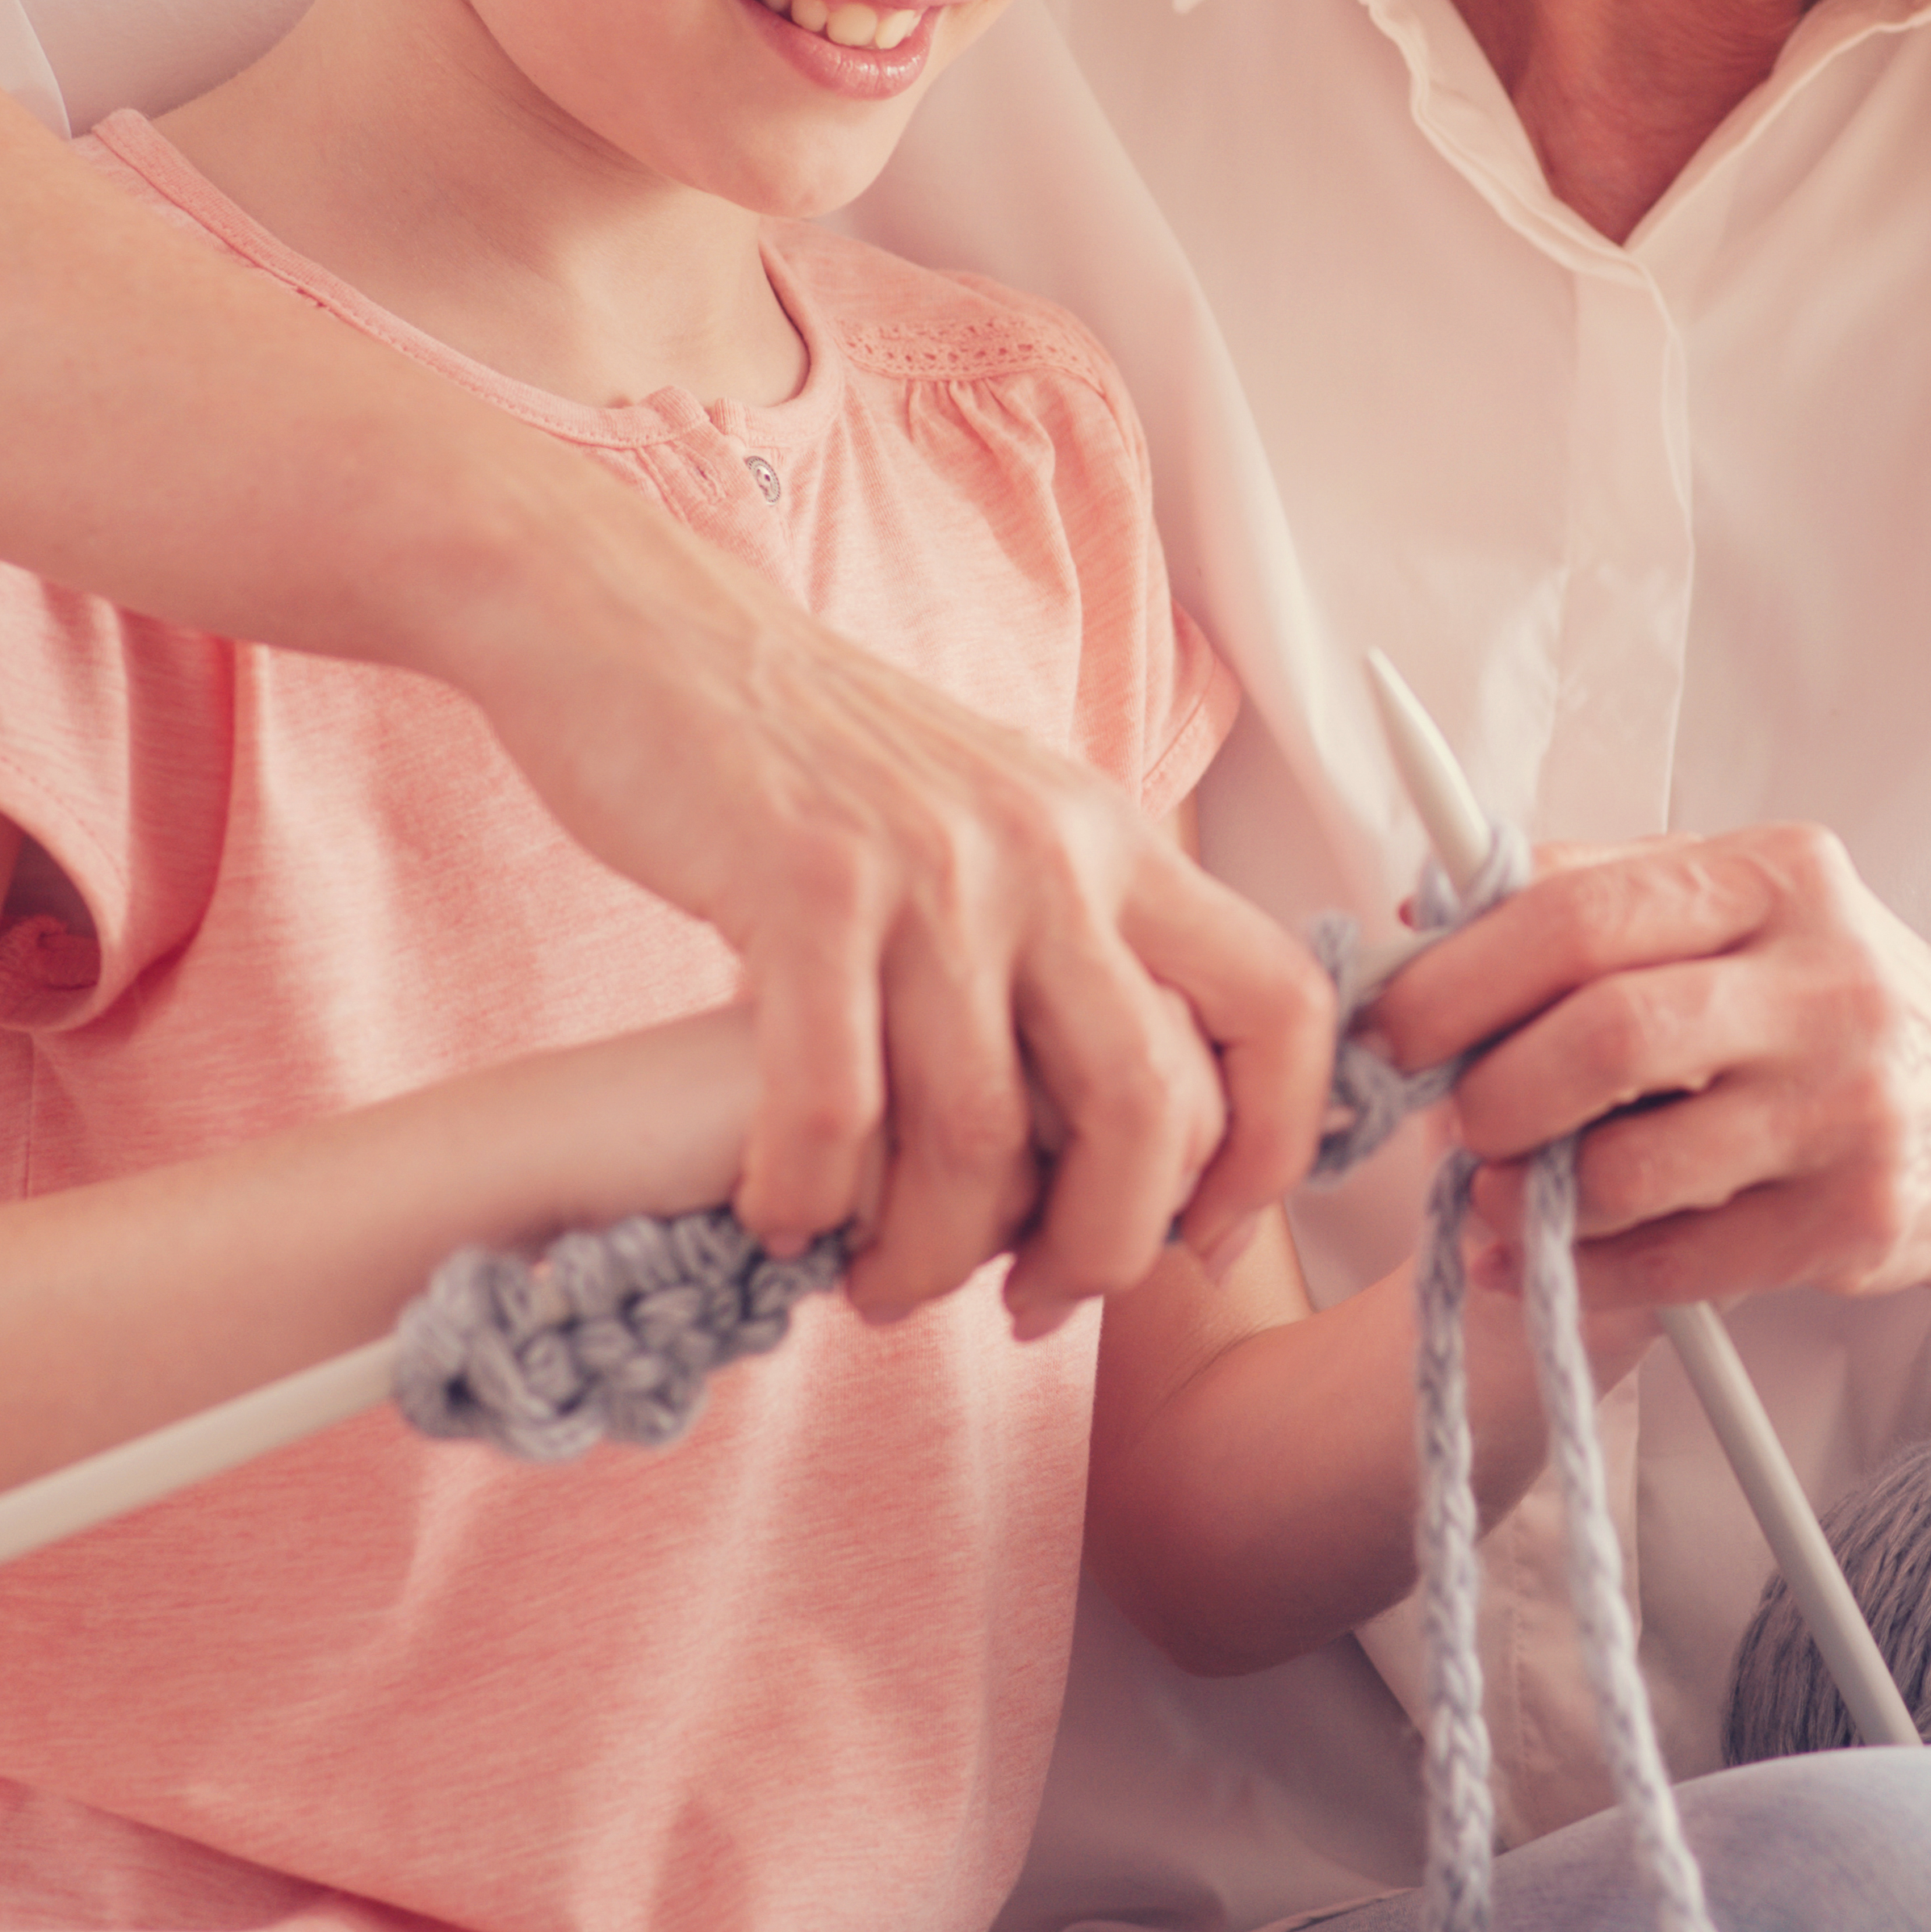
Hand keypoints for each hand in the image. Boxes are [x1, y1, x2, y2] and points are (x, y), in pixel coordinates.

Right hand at [445, 541, 1330, 1331]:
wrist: (651, 630)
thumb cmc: (811, 755)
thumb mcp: (992, 815)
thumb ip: (1067, 935)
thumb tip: (1120, 1116)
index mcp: (1115, 838)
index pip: (1279, 1004)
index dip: (1271, 1147)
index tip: (1203, 1238)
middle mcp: (1049, 850)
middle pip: (1147, 1109)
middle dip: (1102, 1248)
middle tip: (1032, 1301)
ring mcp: (931, 868)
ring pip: (979, 1135)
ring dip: (927, 1251)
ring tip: (876, 1281)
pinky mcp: (804, 886)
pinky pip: (833, 1105)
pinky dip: (806, 1193)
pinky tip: (778, 1215)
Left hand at [1359, 826, 1930, 1311]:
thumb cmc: (1829, 1005)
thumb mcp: (1740, 910)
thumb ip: (1592, 891)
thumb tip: (1427, 902)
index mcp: (1778, 876)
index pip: (1580, 910)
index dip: (1458, 973)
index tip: (1387, 1021)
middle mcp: (1826, 982)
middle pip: (1604, 1033)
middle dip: (1489, 1089)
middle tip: (1442, 1119)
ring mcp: (1846, 1106)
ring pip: (1631, 1165)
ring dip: (1527, 1196)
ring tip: (1488, 1197)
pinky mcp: (1853, 1222)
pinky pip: (1676, 1262)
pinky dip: (1583, 1271)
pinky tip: (1540, 1262)